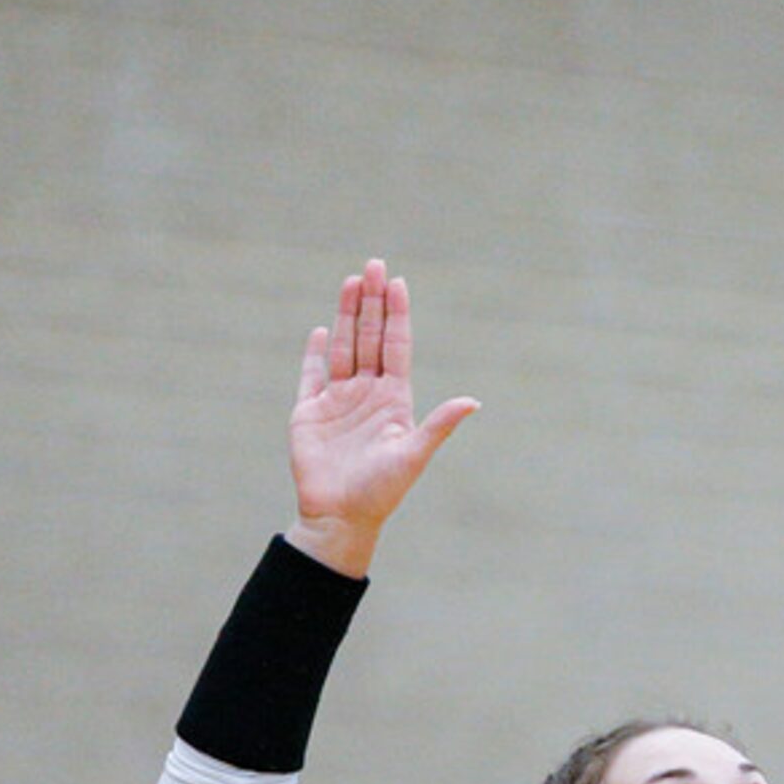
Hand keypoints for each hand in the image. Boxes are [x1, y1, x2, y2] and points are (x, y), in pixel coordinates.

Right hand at [285, 259, 478, 577]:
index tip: (398, 282)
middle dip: (371, 302)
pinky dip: (315, 353)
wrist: (341, 517)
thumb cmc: (382, 491)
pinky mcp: (309, 413)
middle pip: (370, 337)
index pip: (397, 346)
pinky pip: (312, 376)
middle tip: (372, 265)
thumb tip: (474, 401)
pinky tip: (323, 329)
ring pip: (343, 347)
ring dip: (347, 315)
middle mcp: (367, 394)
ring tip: (351, 281)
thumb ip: (439, 424)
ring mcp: (338, 401)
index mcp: (394, 399)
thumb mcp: (414, 454)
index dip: (397, 314)